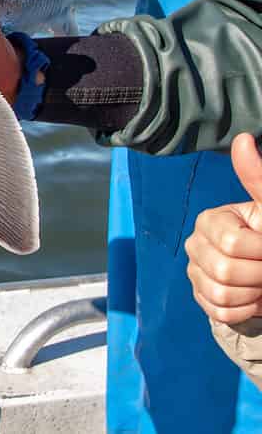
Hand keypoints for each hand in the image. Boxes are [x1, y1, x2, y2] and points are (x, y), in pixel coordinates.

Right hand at [186, 133, 261, 323]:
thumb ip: (257, 178)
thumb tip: (243, 138)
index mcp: (210, 220)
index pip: (231, 244)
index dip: (261, 252)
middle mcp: (195, 244)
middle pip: (225, 272)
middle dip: (259, 275)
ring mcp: (195, 272)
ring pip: (221, 295)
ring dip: (253, 294)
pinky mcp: (200, 296)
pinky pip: (220, 311)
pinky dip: (245, 310)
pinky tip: (253, 297)